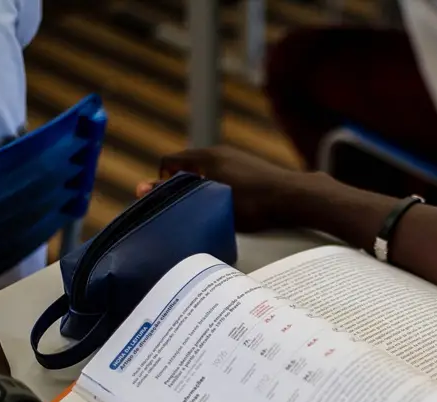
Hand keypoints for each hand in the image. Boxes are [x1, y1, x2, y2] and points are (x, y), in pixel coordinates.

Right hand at [136, 146, 301, 232]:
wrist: (294, 198)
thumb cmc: (252, 202)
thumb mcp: (209, 200)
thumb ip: (176, 194)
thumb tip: (142, 188)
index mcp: (205, 156)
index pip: (169, 163)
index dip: (161, 183)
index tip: (166, 203)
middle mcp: (220, 153)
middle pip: (187, 168)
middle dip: (181, 189)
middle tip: (184, 211)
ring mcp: (237, 160)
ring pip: (206, 175)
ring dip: (201, 191)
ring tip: (205, 213)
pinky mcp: (250, 169)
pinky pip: (223, 178)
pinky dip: (217, 191)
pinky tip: (227, 210)